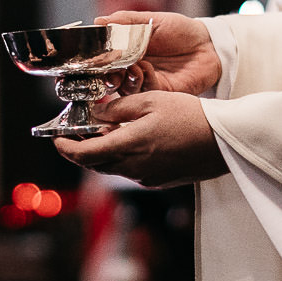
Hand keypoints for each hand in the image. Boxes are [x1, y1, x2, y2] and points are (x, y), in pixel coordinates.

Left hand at [53, 92, 226, 187]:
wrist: (225, 141)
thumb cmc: (191, 116)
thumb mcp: (151, 101)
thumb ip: (119, 109)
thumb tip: (96, 114)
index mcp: (128, 147)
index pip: (84, 155)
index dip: (65, 149)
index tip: (56, 139)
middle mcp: (134, 168)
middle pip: (95, 164)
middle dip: (81, 151)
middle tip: (75, 134)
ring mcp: (147, 177)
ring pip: (113, 168)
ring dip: (103, 153)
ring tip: (104, 132)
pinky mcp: (159, 179)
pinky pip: (131, 170)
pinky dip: (122, 157)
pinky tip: (130, 140)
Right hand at [97, 11, 220, 96]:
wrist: (208, 44)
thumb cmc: (180, 30)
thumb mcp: (151, 20)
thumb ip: (125, 21)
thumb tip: (98, 21)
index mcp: (125, 52)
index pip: (102, 61)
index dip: (93, 63)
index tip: (87, 61)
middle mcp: (131, 69)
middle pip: (108, 79)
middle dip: (105, 77)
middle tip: (109, 71)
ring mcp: (144, 82)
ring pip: (124, 89)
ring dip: (124, 79)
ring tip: (132, 67)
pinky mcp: (159, 93)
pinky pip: (144, 92)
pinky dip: (142, 81)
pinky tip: (146, 69)